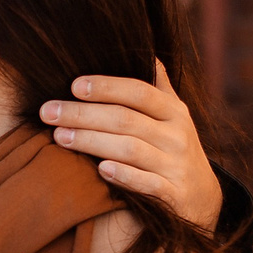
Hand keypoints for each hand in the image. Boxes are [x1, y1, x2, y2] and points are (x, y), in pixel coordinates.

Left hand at [41, 63, 222, 230]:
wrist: (203, 199)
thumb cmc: (175, 148)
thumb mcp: (174, 115)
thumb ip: (158, 86)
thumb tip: (145, 53)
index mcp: (173, 111)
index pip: (139, 91)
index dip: (107, 86)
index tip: (73, 85)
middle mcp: (177, 135)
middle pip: (126, 119)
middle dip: (84, 114)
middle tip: (48, 111)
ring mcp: (176, 165)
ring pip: (131, 149)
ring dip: (92, 142)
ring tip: (60, 136)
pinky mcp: (173, 194)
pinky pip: (148, 184)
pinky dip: (125, 176)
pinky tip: (101, 170)